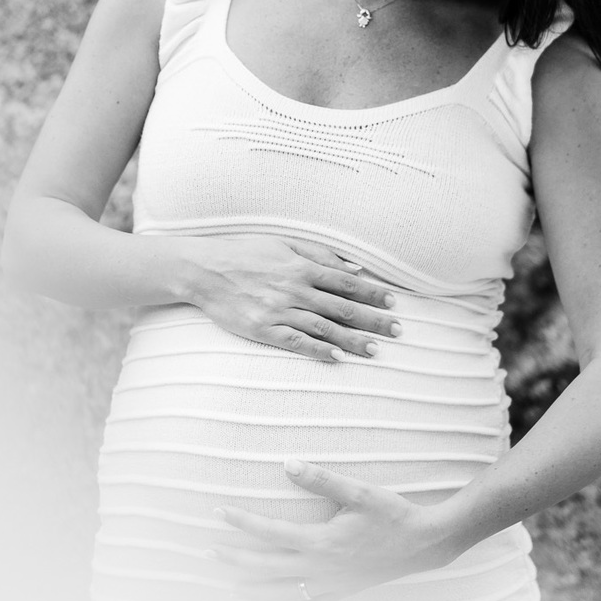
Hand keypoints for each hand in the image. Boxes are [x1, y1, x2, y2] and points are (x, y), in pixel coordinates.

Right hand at [165, 235, 400, 362]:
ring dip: (353, 340)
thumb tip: (354, 268)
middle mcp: (294, 289)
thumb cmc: (244, 252)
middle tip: (398, 331)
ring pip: (324, 328)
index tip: (393, 302)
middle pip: (342, 308)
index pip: (346, 282)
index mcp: (300, 266)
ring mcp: (278, 311)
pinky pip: (295, 343)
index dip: (372, 293)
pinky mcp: (262, 330)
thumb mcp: (283, 242)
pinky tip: (337, 358)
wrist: (203, 270)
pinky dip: (317, 351)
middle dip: (373, 320)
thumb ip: (319, 254)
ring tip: (376, 350)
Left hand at [210, 459, 463, 600]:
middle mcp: (322, 567)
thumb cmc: (392, 514)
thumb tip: (287, 464)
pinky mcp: (344, 592)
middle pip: (267, 566)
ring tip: (230, 586)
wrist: (425, 544)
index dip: (241, 522)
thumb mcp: (359, 492)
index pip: (269, 532)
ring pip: (284, 590)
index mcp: (321, 541)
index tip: (218, 511)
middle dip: (236, 559)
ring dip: (255, 587)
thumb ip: (321, 480)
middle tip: (208, 553)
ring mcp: (332, 584)